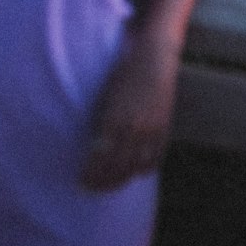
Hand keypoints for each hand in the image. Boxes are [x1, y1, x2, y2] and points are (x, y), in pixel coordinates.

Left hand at [81, 29, 182, 190]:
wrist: (155, 58)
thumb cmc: (124, 72)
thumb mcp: (106, 95)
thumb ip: (101, 122)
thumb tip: (95, 148)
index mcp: (114, 119)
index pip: (99, 158)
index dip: (90, 174)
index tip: (81, 180)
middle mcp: (133, 129)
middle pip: (116, 168)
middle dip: (102, 182)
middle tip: (91, 187)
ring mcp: (151, 131)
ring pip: (135, 168)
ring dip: (121, 180)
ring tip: (109, 184)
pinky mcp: (164, 130)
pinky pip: (154, 160)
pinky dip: (143, 170)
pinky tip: (133, 171)